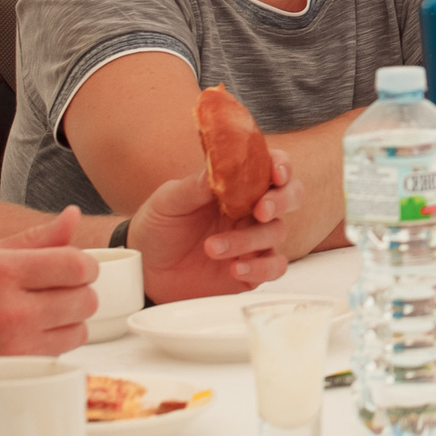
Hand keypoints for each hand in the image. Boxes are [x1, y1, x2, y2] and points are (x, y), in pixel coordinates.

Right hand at [0, 211, 97, 377]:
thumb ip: (35, 238)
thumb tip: (72, 216)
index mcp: (2, 273)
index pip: (75, 265)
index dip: (86, 264)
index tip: (77, 266)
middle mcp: (10, 311)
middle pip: (86, 299)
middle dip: (80, 290)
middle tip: (58, 288)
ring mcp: (14, 346)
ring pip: (81, 330)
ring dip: (71, 319)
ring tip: (42, 311)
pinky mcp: (16, 370)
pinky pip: (61, 352)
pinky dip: (56, 342)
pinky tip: (32, 332)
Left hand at [130, 152, 299, 303]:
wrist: (145, 268)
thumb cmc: (159, 226)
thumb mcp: (169, 201)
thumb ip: (196, 186)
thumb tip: (218, 168)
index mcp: (235, 185)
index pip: (270, 167)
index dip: (281, 166)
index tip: (275, 173)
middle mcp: (250, 209)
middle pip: (290, 196)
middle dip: (282, 200)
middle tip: (260, 210)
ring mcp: (253, 240)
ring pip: (276, 233)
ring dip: (248, 240)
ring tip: (211, 248)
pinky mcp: (252, 269)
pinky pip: (274, 267)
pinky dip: (260, 268)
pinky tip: (235, 268)